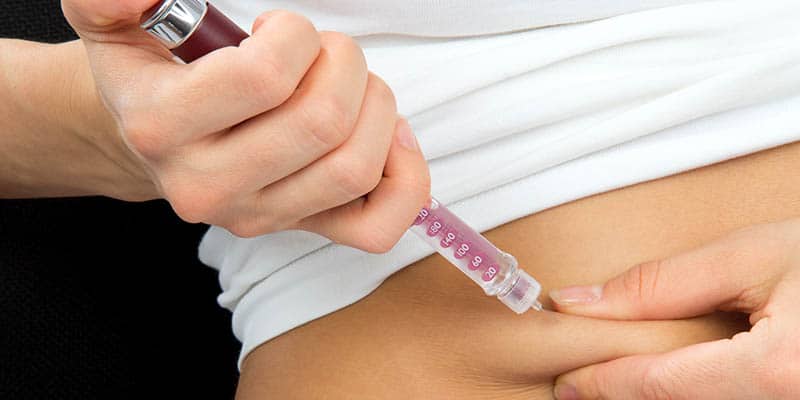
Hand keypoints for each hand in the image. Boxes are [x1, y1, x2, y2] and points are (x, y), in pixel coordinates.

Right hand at [60, 0, 429, 251]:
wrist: (154, 147)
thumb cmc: (155, 79)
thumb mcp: (117, 28)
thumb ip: (114, 0)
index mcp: (161, 127)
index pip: (264, 76)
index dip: (294, 34)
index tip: (279, 30)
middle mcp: (208, 186)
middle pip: (322, 120)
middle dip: (343, 62)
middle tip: (324, 53)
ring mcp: (260, 216)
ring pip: (355, 166)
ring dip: (377, 106)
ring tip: (350, 87)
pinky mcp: (302, 231)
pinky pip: (378, 227)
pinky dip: (405, 179)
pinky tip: (387, 137)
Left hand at [548, 219, 799, 399]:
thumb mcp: (754, 256)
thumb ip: (664, 286)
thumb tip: (583, 303)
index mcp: (777, 373)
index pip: (661, 387)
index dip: (606, 384)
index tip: (567, 382)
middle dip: (631, 395)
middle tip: (587, 382)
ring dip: (664, 394)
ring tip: (626, 376)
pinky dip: (698, 393)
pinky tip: (680, 377)